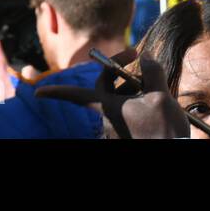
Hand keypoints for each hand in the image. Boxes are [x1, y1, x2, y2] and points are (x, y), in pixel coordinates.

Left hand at [35, 49, 189, 139]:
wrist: (173, 152)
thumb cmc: (163, 130)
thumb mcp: (161, 97)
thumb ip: (152, 72)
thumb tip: (146, 57)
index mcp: (106, 107)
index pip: (74, 95)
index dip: (55, 92)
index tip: (36, 93)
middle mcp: (107, 117)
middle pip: (103, 86)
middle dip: (118, 71)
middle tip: (136, 57)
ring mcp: (116, 127)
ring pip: (119, 98)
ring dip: (132, 88)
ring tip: (153, 86)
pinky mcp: (127, 133)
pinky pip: (128, 110)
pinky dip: (138, 101)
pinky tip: (156, 103)